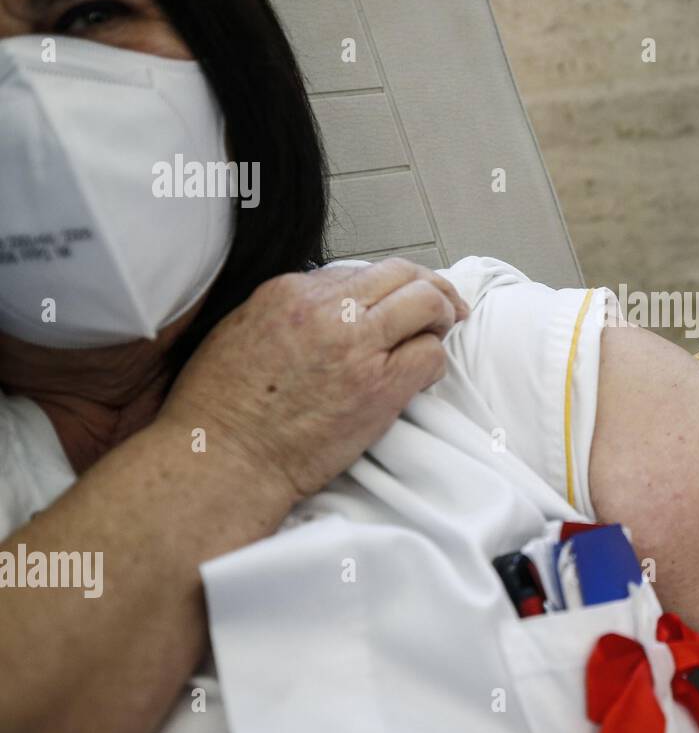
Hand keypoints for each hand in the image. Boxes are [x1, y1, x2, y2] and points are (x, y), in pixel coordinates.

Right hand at [159, 258, 468, 501]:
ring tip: (441, 334)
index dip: (385, 287)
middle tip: (444, 309)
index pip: (359, 270)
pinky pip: (431, 355)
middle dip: (429, 288)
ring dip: (442, 315)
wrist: (221, 461)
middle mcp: (327, 309)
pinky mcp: (380, 385)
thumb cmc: (222, 410)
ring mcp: (356, 345)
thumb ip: (291, 312)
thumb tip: (330, 307)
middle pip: (402, 274)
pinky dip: (435, 361)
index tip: (395, 303)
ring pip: (426, 303)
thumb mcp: (242, 332)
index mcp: (290, 291)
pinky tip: (423, 377)